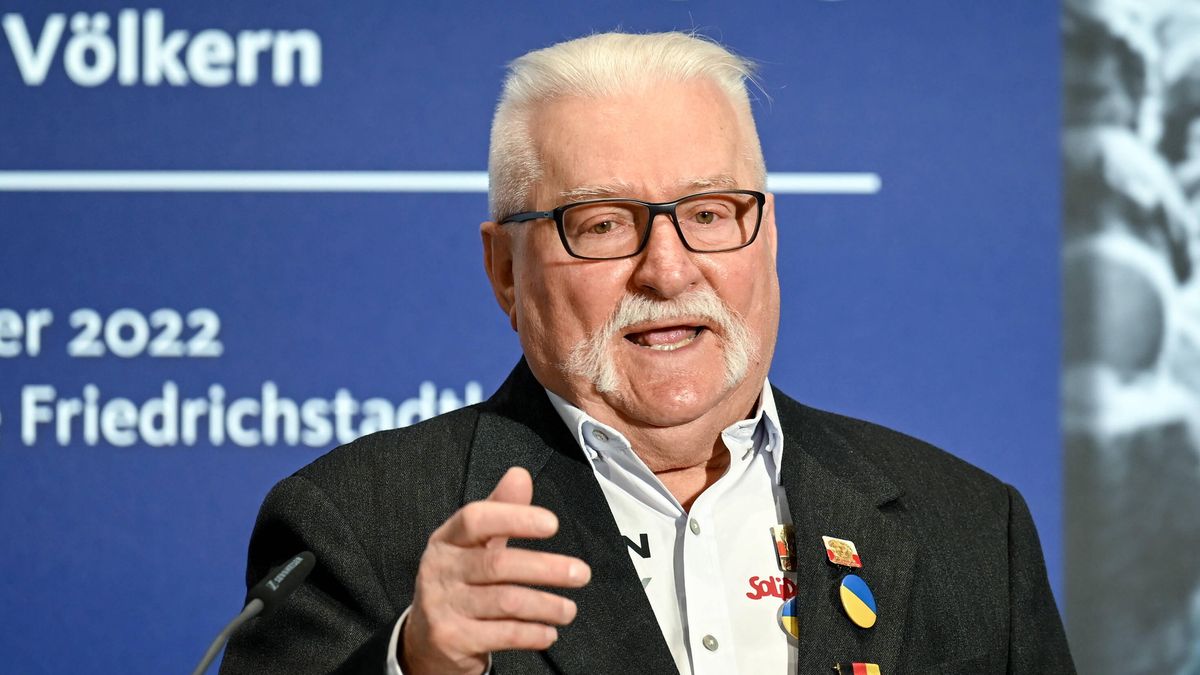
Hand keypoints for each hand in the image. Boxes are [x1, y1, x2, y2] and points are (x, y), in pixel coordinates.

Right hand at [400, 467, 590, 674]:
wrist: (425, 642)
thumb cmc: (459, 583)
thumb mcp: (474, 544)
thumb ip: (500, 510)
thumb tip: (520, 475)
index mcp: (446, 539)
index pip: (476, 519)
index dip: (515, 518)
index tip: (552, 524)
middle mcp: (439, 569)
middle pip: (498, 564)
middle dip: (546, 568)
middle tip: (581, 573)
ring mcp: (442, 606)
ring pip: (506, 602)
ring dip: (546, 605)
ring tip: (569, 609)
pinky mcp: (452, 639)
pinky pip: (503, 634)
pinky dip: (533, 634)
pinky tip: (549, 632)